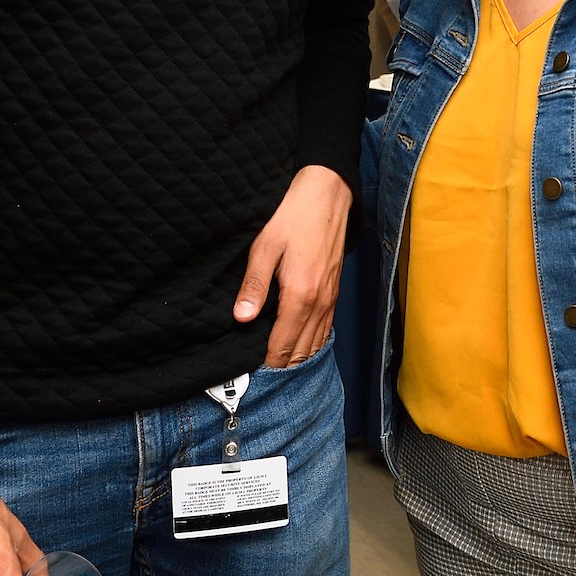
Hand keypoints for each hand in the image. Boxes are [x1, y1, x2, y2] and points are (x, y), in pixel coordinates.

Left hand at [234, 165, 351, 365]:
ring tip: (276, 368)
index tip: (251, 374)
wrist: (327, 197)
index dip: (267, 363)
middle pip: (301, 351)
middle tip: (260, 378)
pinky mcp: (334, 293)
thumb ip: (254, 285)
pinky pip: (325, 330)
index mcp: (300, 295)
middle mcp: (319, 303)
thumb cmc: (293, 219)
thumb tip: (241, 318)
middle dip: (281, 367)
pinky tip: (299, 347)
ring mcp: (330, 299)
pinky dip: (311, 344)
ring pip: (316, 344)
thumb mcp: (265, 247)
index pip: (283, 345)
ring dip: (297, 358)